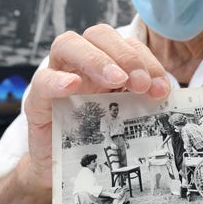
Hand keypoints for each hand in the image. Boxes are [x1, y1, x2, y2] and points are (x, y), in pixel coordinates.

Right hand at [23, 25, 170, 189]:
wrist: (64, 168)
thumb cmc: (96, 136)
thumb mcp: (125, 116)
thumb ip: (141, 100)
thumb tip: (165, 92)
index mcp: (107, 63)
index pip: (127, 45)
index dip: (147, 60)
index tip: (161, 87)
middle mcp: (81, 63)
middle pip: (98, 35)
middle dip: (125, 55)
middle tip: (140, 83)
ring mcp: (57, 76)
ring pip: (67, 45)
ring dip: (96, 59)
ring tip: (116, 79)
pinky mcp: (37, 100)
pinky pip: (42, 80)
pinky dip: (58, 80)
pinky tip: (73, 85)